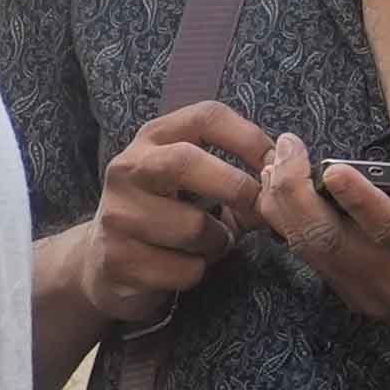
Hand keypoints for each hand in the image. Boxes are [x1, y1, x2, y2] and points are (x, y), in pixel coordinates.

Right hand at [76, 101, 274, 327]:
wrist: (103, 262)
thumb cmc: (164, 215)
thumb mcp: (191, 182)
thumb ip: (235, 173)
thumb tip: (286, 176)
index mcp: (152, 140)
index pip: (206, 117)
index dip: (249, 138)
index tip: (274, 164)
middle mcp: (126, 169)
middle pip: (186, 161)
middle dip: (235, 188)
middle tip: (254, 209)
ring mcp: (116, 215)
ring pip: (192, 227)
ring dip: (218, 242)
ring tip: (208, 244)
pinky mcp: (117, 260)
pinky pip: (184, 269)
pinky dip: (198, 272)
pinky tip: (183, 266)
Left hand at [258, 138, 389, 338]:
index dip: (361, 200)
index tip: (333, 167)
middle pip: (331, 241)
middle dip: (298, 195)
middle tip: (286, 151)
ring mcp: (370, 295)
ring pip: (311, 251)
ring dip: (284, 207)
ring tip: (274, 163)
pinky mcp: (354, 299)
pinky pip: (311, 260)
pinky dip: (289, 224)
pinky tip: (278, 191)